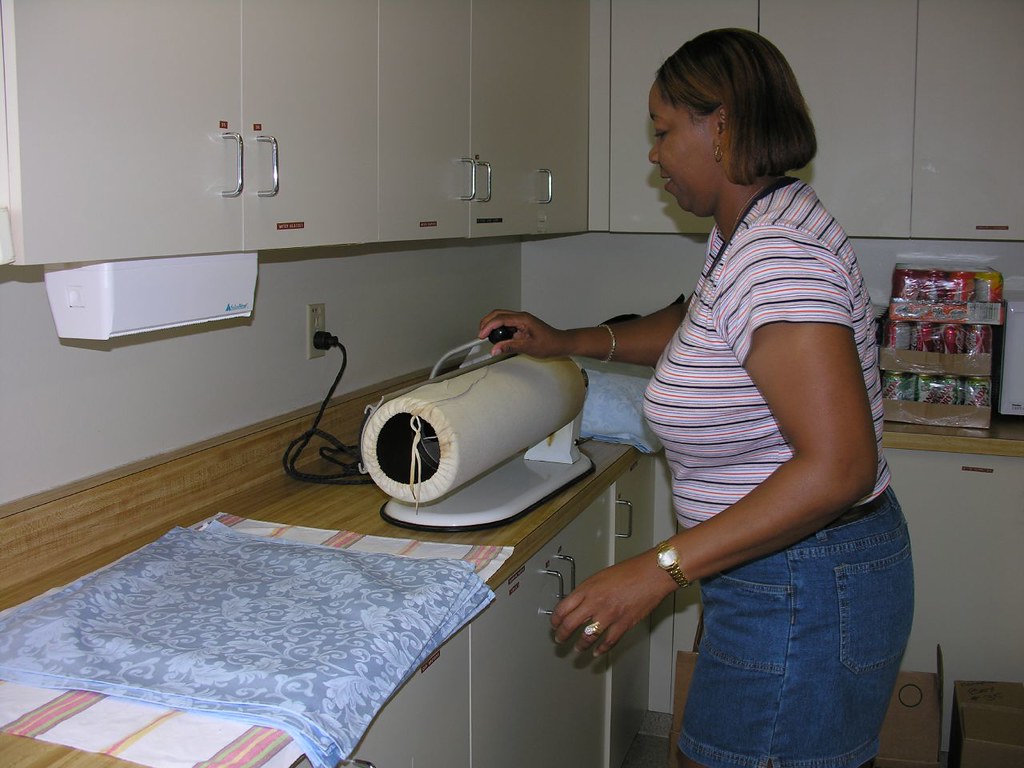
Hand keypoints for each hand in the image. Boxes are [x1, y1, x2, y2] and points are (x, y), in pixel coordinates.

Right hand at [478, 309, 569, 357]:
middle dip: (486, 323)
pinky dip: (498, 329)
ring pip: (500, 317)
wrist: (560, 343)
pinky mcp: (521, 324)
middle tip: (480, 335)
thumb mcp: (528, 347)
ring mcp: (521, 319)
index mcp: (523, 319)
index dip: (488, 327)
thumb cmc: (549, 343)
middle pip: (497, 314)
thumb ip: (510, 347)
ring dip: (491, 325)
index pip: (500, 319)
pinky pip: (506, 323)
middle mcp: (521, 316)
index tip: (481, 335)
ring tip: (486, 336)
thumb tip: (495, 349)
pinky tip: (497, 338)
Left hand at [551, 552, 676, 656]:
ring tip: (577, 649)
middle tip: (559, 639)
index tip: (554, 624)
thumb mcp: (601, 576)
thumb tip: (578, 603)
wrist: (652, 574)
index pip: (562, 608)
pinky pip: (609, 641)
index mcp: (587, 589)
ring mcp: (609, 615)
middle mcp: (595, 603)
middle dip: (562, 635)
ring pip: (587, 637)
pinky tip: (598, 651)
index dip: (555, 620)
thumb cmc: (630, 570)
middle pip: (570, 625)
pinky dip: (602, 649)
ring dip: (580, 645)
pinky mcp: (623, 624)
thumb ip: (588, 590)